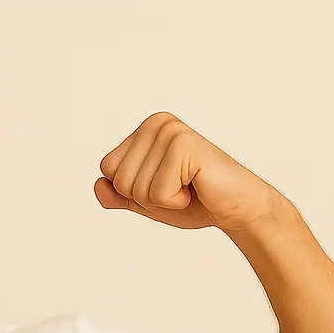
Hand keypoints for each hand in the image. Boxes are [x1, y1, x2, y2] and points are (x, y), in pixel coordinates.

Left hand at [95, 112, 279, 231]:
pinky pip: (158, 192)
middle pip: (119, 179)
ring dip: (163, 200)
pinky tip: (197, 187)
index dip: (132, 191)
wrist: (235, 208)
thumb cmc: (196, 202)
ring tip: (189, 187)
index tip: (164, 185)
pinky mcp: (184, 144)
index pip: (107, 169)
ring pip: (136, 187)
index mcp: (145, 130)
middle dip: (146, 197)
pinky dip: (176, 201)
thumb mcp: (148, 201)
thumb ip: (119, 195)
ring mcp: (170, 131)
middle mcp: (156, 123)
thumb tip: (97, 184)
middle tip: (179, 188)